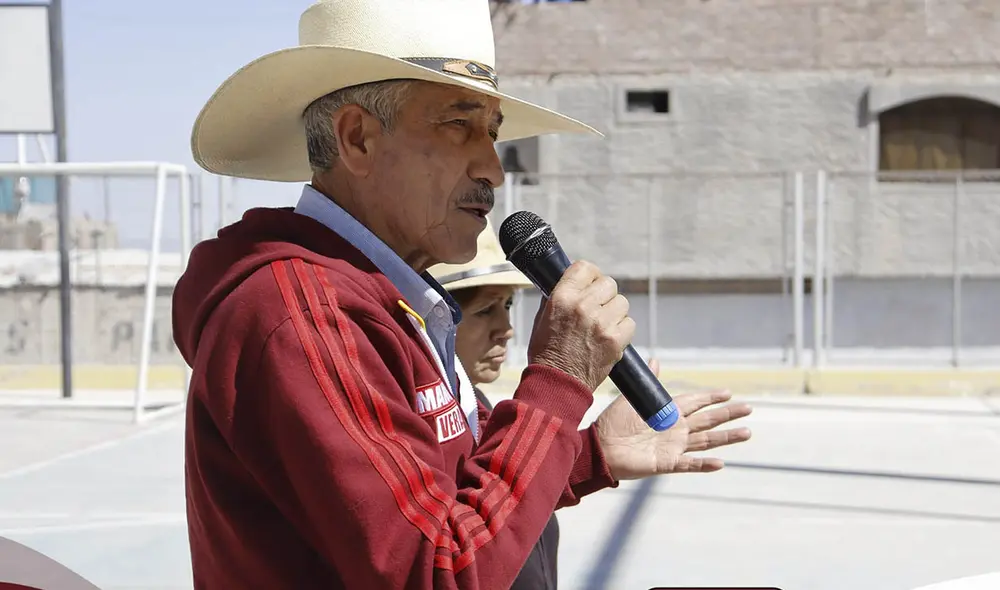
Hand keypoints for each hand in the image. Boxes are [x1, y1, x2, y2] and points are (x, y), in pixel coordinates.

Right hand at [527, 260, 634, 391]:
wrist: (557, 384)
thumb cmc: (546, 352)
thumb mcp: (542, 317)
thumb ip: (558, 296)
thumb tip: (572, 283)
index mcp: (562, 297)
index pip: (585, 267)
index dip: (590, 275)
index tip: (590, 283)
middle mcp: (583, 306)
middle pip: (608, 283)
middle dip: (604, 294)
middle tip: (597, 307)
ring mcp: (602, 323)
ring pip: (621, 302)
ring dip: (614, 312)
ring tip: (602, 325)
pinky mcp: (615, 340)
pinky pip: (629, 323)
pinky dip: (622, 330)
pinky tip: (609, 337)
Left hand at [595, 359, 752, 480]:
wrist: (600, 447)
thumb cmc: (613, 423)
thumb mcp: (632, 399)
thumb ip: (647, 384)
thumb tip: (655, 360)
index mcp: (667, 411)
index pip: (695, 403)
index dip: (711, 398)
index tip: (728, 393)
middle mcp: (675, 429)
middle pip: (707, 420)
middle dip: (728, 414)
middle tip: (748, 408)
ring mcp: (673, 446)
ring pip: (706, 441)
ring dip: (726, 437)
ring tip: (746, 432)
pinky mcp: (667, 462)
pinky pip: (689, 464)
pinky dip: (704, 464)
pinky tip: (720, 463)